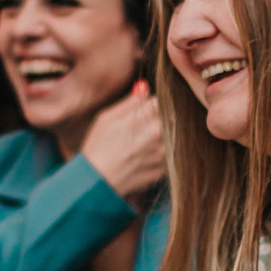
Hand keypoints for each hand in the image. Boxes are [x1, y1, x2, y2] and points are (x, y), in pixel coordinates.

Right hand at [79, 83, 165, 202]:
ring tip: (143, 144)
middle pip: (171, 117)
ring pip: (173, 136)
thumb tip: (144, 87)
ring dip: (164, 137)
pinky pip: (171, 155)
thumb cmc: (97, 147)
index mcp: (145, 118)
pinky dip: (163, 154)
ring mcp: (163, 153)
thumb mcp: (106, 118)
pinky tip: (145, 157)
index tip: (143, 112)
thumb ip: (129, 103)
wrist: (98, 182)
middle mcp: (158, 134)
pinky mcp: (165, 169)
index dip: (151, 106)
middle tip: (143, 128)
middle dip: (161, 119)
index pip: (160, 102)